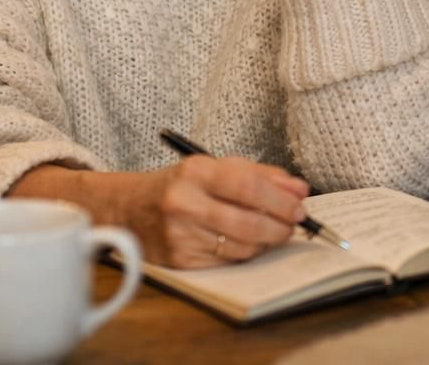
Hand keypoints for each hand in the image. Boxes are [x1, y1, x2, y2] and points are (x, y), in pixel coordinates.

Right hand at [119, 155, 309, 268]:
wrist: (128, 209)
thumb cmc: (179, 185)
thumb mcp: (215, 168)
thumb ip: (260, 175)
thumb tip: (299, 190)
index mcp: (195, 173)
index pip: (249, 187)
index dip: (280, 201)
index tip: (300, 207)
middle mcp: (184, 204)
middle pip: (248, 222)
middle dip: (280, 226)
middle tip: (294, 224)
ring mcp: (180, 235)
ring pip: (241, 246)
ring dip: (267, 241)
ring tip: (275, 232)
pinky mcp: (179, 260)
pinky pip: (227, 261)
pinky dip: (246, 252)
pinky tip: (250, 243)